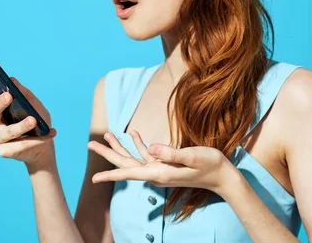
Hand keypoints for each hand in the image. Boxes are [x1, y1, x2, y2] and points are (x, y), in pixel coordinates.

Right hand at [0, 76, 56, 167]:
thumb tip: (11, 79)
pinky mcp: (5, 151)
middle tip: (8, 96)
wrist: (43, 145)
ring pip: (7, 132)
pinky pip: (20, 145)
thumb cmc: (35, 119)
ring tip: (33, 120)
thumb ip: (22, 92)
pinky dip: (37, 140)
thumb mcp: (32, 103)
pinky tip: (51, 133)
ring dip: (21, 126)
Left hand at [87, 130, 231, 193]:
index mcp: (159, 173)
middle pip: (125, 164)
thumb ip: (171, 153)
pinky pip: (146, 155)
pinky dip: (138, 144)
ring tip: (105, 134)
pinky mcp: (165, 164)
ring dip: (119, 146)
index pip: (129, 173)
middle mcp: (156, 173)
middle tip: (90, 143)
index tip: (93, 178)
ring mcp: (160, 169)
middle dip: (107, 153)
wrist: (222, 176)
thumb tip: (150, 148)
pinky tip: (133, 133)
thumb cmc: (210, 165)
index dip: (110, 174)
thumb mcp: (192, 156)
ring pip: (133, 159)